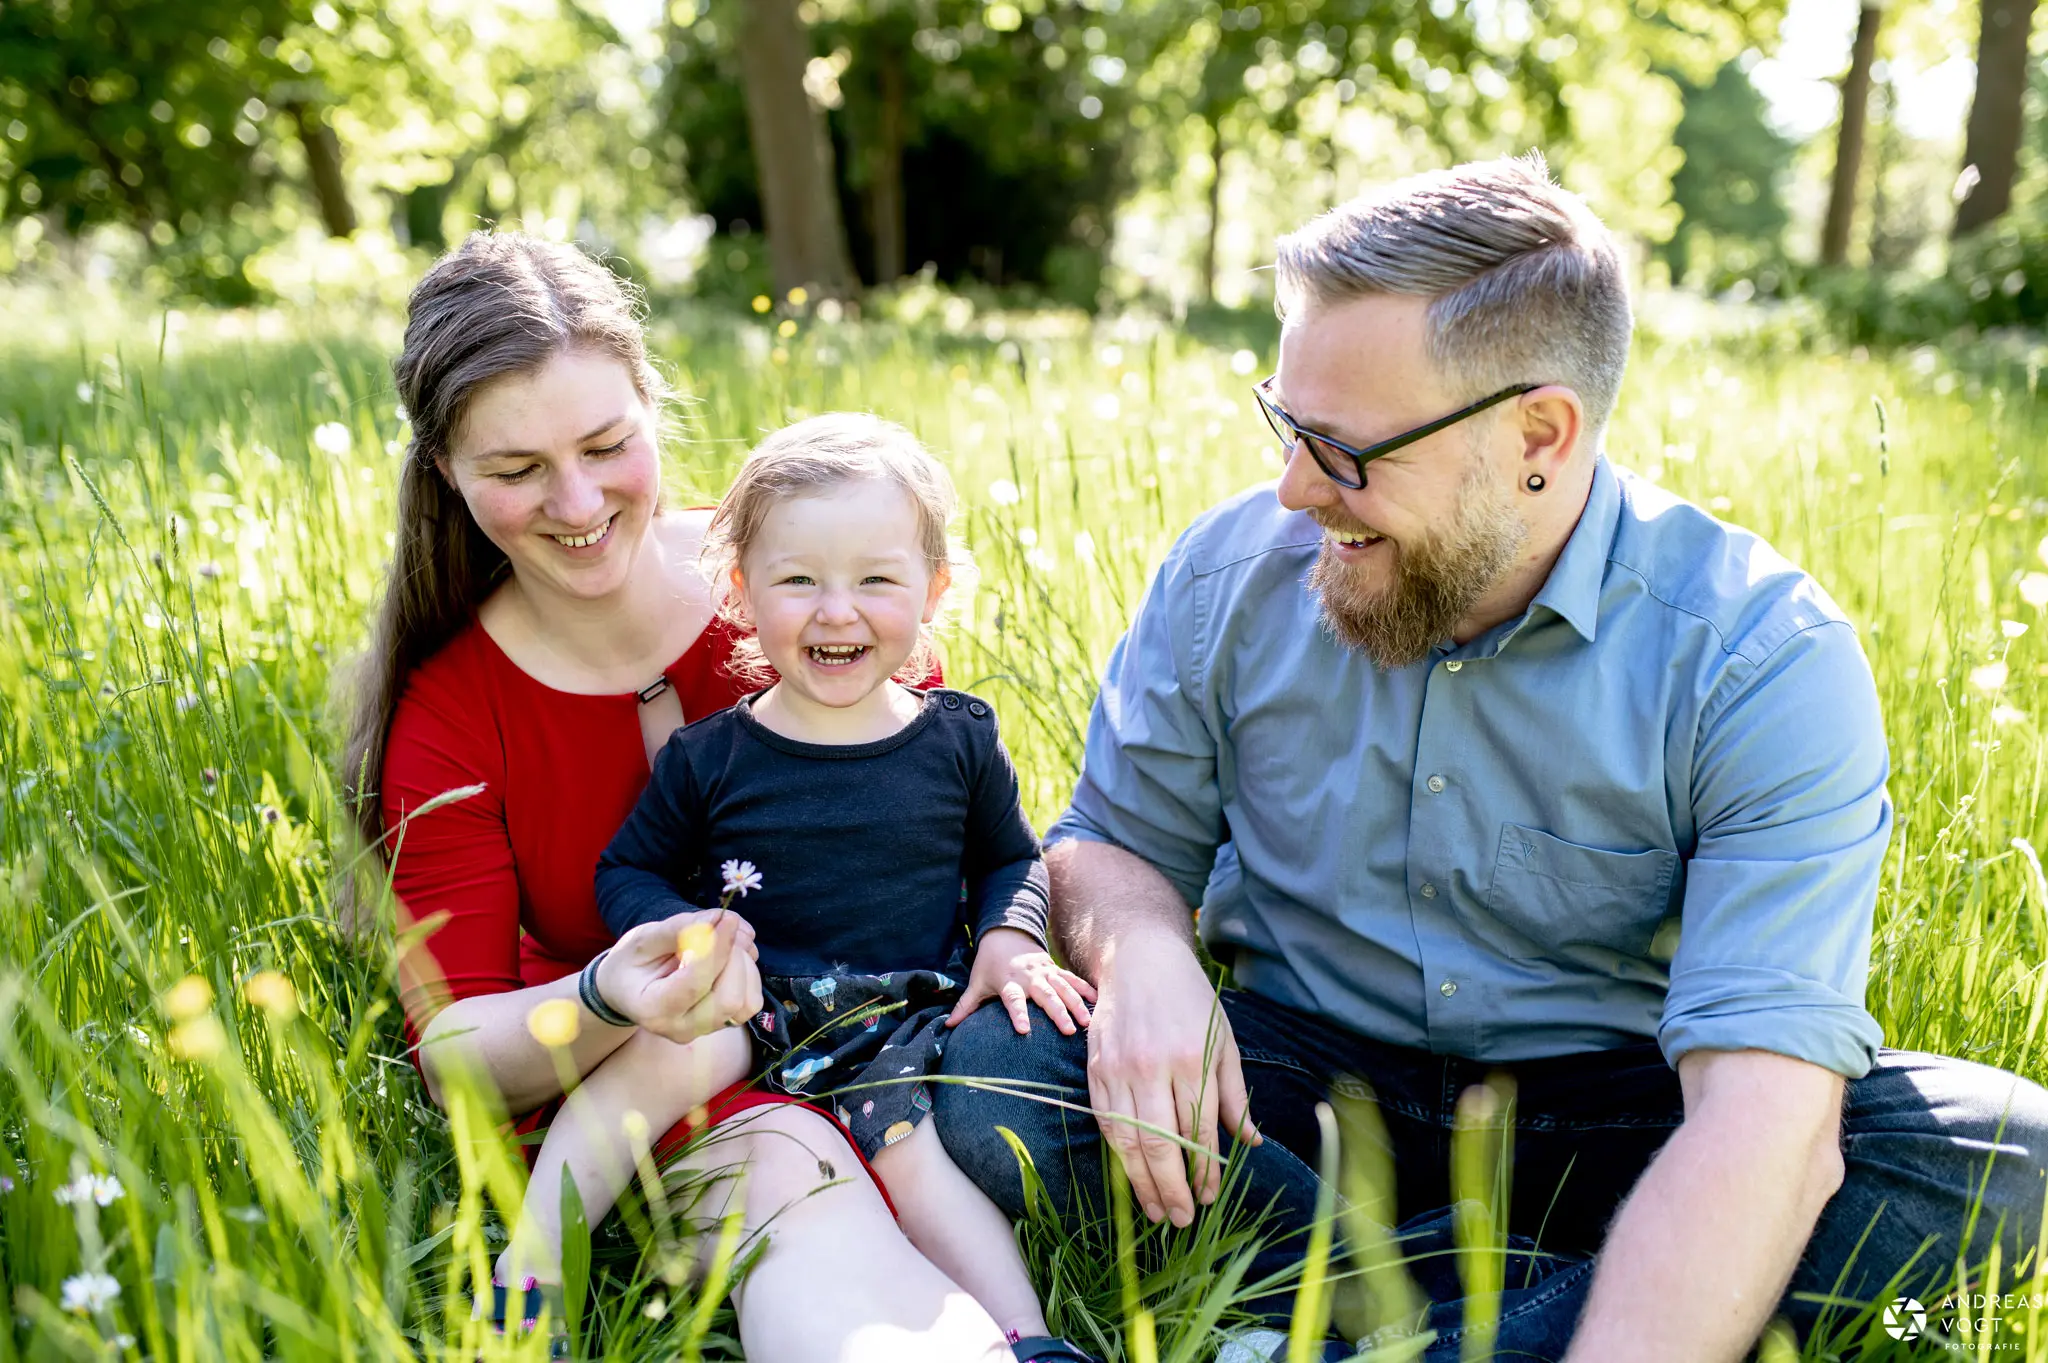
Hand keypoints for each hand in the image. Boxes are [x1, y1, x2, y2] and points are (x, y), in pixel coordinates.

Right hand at [598, 908, 762, 1044]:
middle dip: (734, 957)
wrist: (627, 991)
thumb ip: (678, 929)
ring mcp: (706, 1029)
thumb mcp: (642, 940)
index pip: (695, 983)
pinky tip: (732, 954)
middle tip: (726, 927)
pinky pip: (751, 1001)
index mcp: (654, 1009)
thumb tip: (717, 919)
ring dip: (745, 964)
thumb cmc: (630, 964)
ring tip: (728, 940)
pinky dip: (749, 973)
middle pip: (729, 998)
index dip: (716, 948)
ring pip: (747, 1002)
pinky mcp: (723, 1022)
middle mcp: (682, 1028)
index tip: (726, 919)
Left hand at [945, 926, 1097, 1034]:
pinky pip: (1071, 979)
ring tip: (1086, 1022)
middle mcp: (1029, 977)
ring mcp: (1044, 972)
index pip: (1013, 1001)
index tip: (1024, 1030)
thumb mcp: (976, 983)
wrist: (1005, 933)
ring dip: (1075, 1004)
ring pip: (1063, 988)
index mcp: (1008, 982)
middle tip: (1068, 1030)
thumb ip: (965, 1006)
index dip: (1018, 1015)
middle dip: (1057, 1012)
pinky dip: (1084, 989)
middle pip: (1045, 996)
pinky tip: (1096, 1001)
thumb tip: (947, 1026)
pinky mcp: (1054, 968)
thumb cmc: (989, 963)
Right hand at [1085, 930, 1256, 1226]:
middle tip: (1182, 1220)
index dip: (1204, 1170)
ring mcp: (1120, 1068)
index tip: (1208, 1197)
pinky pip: (1106, 1122)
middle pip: (1161, 1142)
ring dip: (1141, 1182)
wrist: (1139, 959)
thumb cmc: (1190, 1000)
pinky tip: (1129, 1175)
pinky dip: (1118, 1154)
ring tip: (1156, 1211)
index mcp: (1193, 1057)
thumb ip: (1234, 1094)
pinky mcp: (1096, 1069)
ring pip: (1129, 1139)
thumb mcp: (1224, 1040)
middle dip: (1172, 1188)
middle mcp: (1154, 1065)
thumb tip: (1250, 1143)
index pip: (1199, 1129)